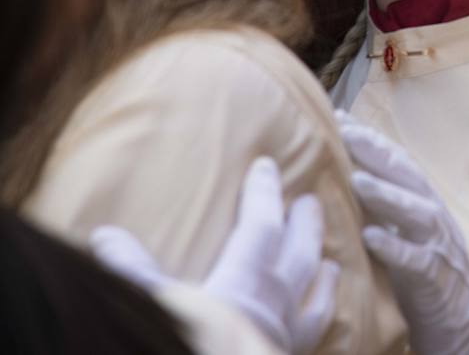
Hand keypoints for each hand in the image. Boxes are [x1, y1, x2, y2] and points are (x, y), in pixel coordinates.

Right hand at [91, 157, 337, 354]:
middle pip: (300, 253)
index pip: (261, 224)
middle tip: (311, 202)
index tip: (267, 166)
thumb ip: (130, 271)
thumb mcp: (153, 305)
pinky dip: (322, 327)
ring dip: (322, 275)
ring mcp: (287, 338)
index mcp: (244, 281)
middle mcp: (275, 304)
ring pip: (317, 298)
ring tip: (330, 262)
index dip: (263, 192)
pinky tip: (322, 331)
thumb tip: (104, 235)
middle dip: (305, 225)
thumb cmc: (188, 345)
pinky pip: (315, 338)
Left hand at [334, 111, 468, 354]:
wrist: (458, 313)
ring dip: (387, 195)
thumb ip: (381, 200)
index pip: (396, 160)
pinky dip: (395, 247)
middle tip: (346, 133)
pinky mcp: (434, 276)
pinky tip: (371, 238)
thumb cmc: (420, 264)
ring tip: (358, 181)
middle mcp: (432, 214)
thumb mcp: (403, 226)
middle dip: (376, 153)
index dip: (370, 138)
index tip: (339, 117)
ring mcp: (436, 243)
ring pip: (415, 212)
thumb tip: (343, 169)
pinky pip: (415, 260)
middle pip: (407, 176)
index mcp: (422, 198)